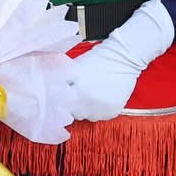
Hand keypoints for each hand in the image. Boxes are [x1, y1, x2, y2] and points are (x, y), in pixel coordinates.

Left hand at [63, 0, 175, 123]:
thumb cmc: (97, 60)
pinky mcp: (113, 111)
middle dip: (73, 106)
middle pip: (74, 114)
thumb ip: (64, 82)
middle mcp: (88, 102)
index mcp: (76, 91)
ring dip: (87, 109)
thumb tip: (52, 91)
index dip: (61, 103)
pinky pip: (102, 117)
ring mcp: (102, 108)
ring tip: (91, 95)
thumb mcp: (74, 68)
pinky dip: (100, 110)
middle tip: (77, 96)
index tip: (62, 100)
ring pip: (88, 117)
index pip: (61, 107)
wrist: (122, 58)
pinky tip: (101, 98)